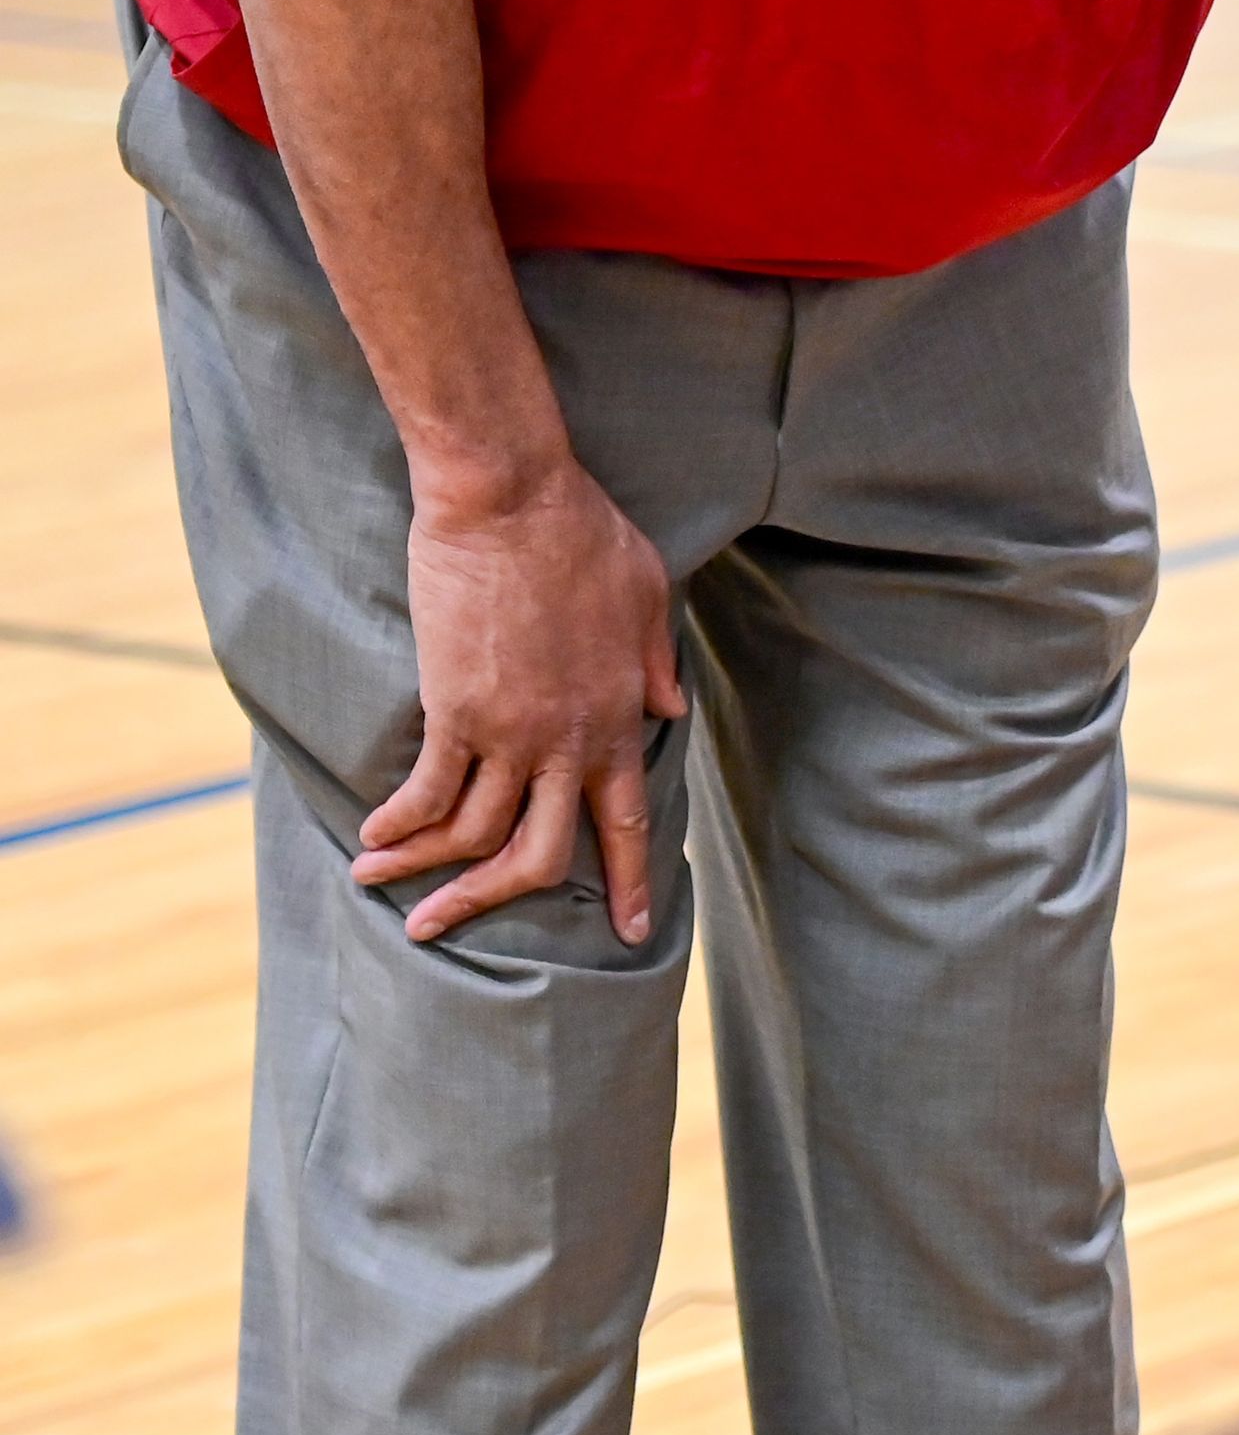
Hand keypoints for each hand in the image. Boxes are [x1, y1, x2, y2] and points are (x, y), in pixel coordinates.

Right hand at [351, 458, 686, 946]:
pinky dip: (397, 825)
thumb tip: (669, 709)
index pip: (628, 820)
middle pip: (541, 854)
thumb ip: (652, 663)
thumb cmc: (582, 534)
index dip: (632, 881)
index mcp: (618, 715)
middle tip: (443, 926)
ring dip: (422, 870)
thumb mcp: (647, 595)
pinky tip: (373, 835)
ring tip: (380, 881)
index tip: (633, 933)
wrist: (512, 501)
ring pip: (471, 835)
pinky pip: (425, 792)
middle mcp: (568, 739)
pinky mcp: (453, 710)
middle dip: (492, 900)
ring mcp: (511, 730)